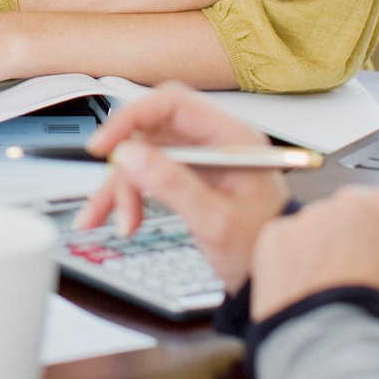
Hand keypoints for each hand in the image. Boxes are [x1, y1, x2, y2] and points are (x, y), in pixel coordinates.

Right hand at [72, 82, 286, 290]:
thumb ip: (173, 185)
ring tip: (123, 223)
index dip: (132, 118)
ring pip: (142, 156)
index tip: (105, 146)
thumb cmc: (260, 247)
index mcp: (230, 137)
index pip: (172, 104)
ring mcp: (198, 160)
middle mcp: (212, 142)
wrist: (273, 275)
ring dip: (124, 189)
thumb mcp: (217, 220)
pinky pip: (147, 177)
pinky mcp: (186, 178)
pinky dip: (129, 198)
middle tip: (111, 188)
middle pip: (152, 131)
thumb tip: (130, 154)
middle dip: (126, 161)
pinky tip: (119, 220)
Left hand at [250, 187, 378, 341]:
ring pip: (329, 223)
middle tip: (374, 281)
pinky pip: (294, 239)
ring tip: (341, 291)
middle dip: (373, 236)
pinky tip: (314, 289)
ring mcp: (308, 217)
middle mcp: (348, 201)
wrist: (330, 354)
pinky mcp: (276, 236)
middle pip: (367, 210)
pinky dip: (302, 258)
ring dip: (335, 245)